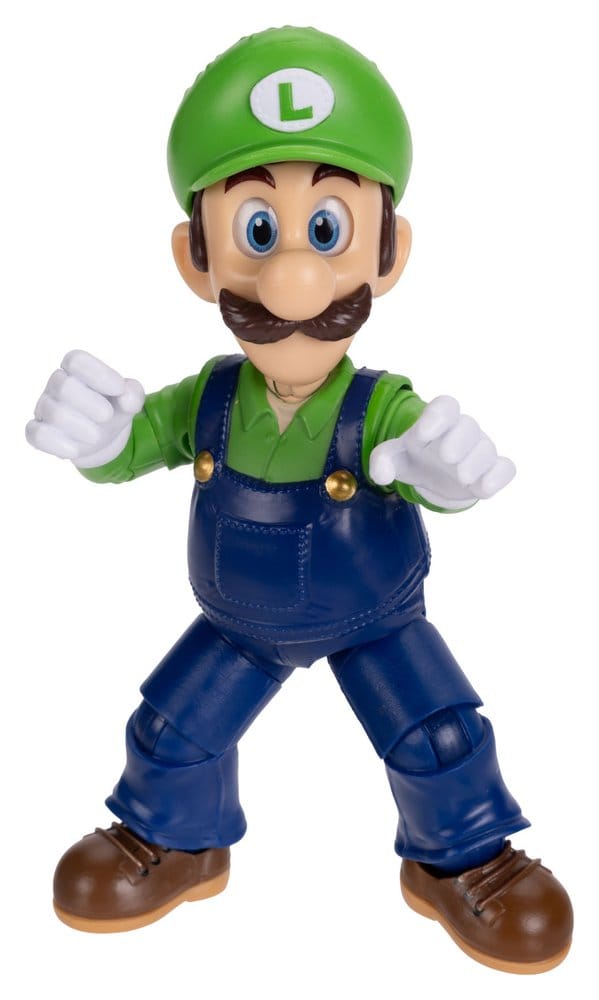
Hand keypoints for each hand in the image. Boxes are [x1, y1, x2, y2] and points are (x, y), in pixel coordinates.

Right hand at [25, 350, 144, 468]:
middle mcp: (56, 384)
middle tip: (107, 416)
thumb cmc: (113, 409)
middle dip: (90, 403)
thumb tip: (126, 396)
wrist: (101, 436)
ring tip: (96, 436)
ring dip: (80, 427)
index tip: (119, 389)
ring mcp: (45, 408)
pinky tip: (74, 449)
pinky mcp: (37, 431)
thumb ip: (133, 393)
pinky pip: (36, 434)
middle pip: (64, 386)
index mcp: (77, 369)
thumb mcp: (130, 400)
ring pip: (54, 413)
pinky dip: (56, 444)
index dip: (98, 374)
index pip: (76, 361)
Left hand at [369, 396, 515, 508]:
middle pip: (468, 426)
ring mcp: (480, 451)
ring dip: (475, 463)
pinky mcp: (492, 471)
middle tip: (446, 457)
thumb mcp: (393, 457)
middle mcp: (462, 432)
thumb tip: (380, 475)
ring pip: (487, 449)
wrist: (435, 478)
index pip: (445, 406)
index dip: (437, 416)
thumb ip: (382, 460)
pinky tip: (483, 489)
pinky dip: (498, 477)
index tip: (422, 434)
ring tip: (461, 477)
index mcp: (437, 422)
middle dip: (459, 440)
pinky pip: (506, 469)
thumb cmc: (415, 459)